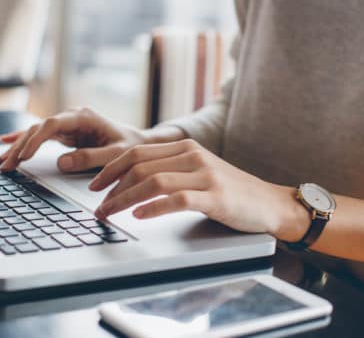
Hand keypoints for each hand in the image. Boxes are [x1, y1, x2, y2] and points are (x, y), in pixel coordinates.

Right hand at [0, 107, 183, 172]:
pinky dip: (24, 140)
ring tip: (2, 162)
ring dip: (18, 146)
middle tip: (6, 165)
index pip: (52, 124)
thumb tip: (61, 163)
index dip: (35, 139)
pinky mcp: (66, 133)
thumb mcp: (115, 155)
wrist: (140, 143)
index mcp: (84, 117)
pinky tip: (6, 143)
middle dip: (20, 146)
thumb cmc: (131, 147)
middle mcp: (73, 117)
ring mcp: (68, 124)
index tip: (23, 155)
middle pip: (39, 128)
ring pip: (36, 132)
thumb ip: (91, 158)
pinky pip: (41, 135)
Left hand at [91, 139, 310, 240]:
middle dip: (111, 186)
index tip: (94, 186)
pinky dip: (153, 207)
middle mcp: (193, 156)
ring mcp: (205, 175)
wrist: (269, 203)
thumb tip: (131, 182)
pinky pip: (177, 199)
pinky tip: (139, 215)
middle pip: (140, 165)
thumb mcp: (199, 171)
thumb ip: (171, 169)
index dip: (110, 169)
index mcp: (186, 147)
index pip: (138, 152)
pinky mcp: (215, 197)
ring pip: (153, 181)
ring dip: (124, 199)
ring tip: (109, 213)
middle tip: (97, 206)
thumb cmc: (230, 191)